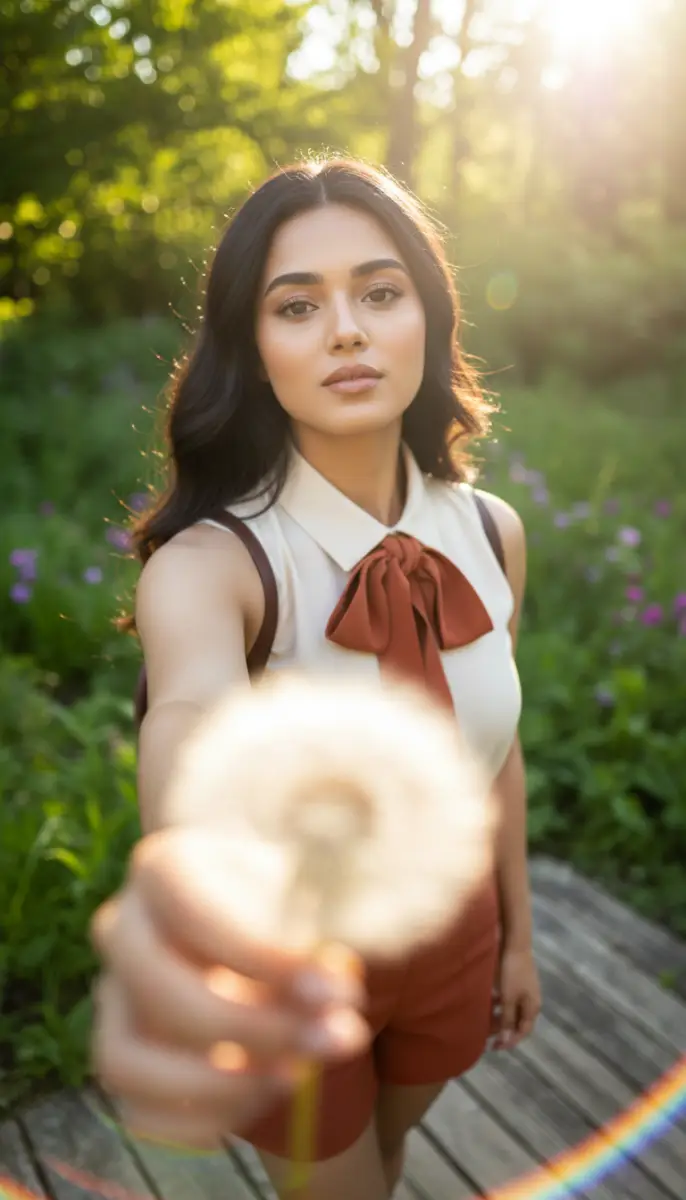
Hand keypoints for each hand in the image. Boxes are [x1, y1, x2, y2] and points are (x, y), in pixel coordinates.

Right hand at [90, 827, 369, 1149]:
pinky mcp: (125, 1057)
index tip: (337, 987)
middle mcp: (123, 928)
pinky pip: (137, 1112)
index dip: (258, 954)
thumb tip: (330, 995)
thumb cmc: (292, 899)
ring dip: (218, 1084)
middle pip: (156, 988)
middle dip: (251, 1026)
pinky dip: (204, 1119)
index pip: (187, 907)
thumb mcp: (314, 892)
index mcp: (164, 868)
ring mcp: (114, 997)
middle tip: (337, 1036)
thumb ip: (322, 934)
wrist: (272, 926)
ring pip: (125, 1061)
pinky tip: (270, 1092)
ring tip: (300, 1074)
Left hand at [491, 942, 540, 1050]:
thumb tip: (506, 1039)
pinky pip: (508, 1000)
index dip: (509, 1041)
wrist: (514, 944)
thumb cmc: (512, 971)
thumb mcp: (508, 997)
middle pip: (517, 1022)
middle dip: (503, 1030)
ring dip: (499, 1017)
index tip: (495, 1047)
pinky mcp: (516, 982)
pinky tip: (487, 1003)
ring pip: (511, 1011)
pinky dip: (498, 1005)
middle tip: (487, 1036)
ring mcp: (524, 991)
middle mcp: (530, 1001)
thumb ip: (507, 1018)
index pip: (523, 1031)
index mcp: (532, 1007)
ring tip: (484, 1021)